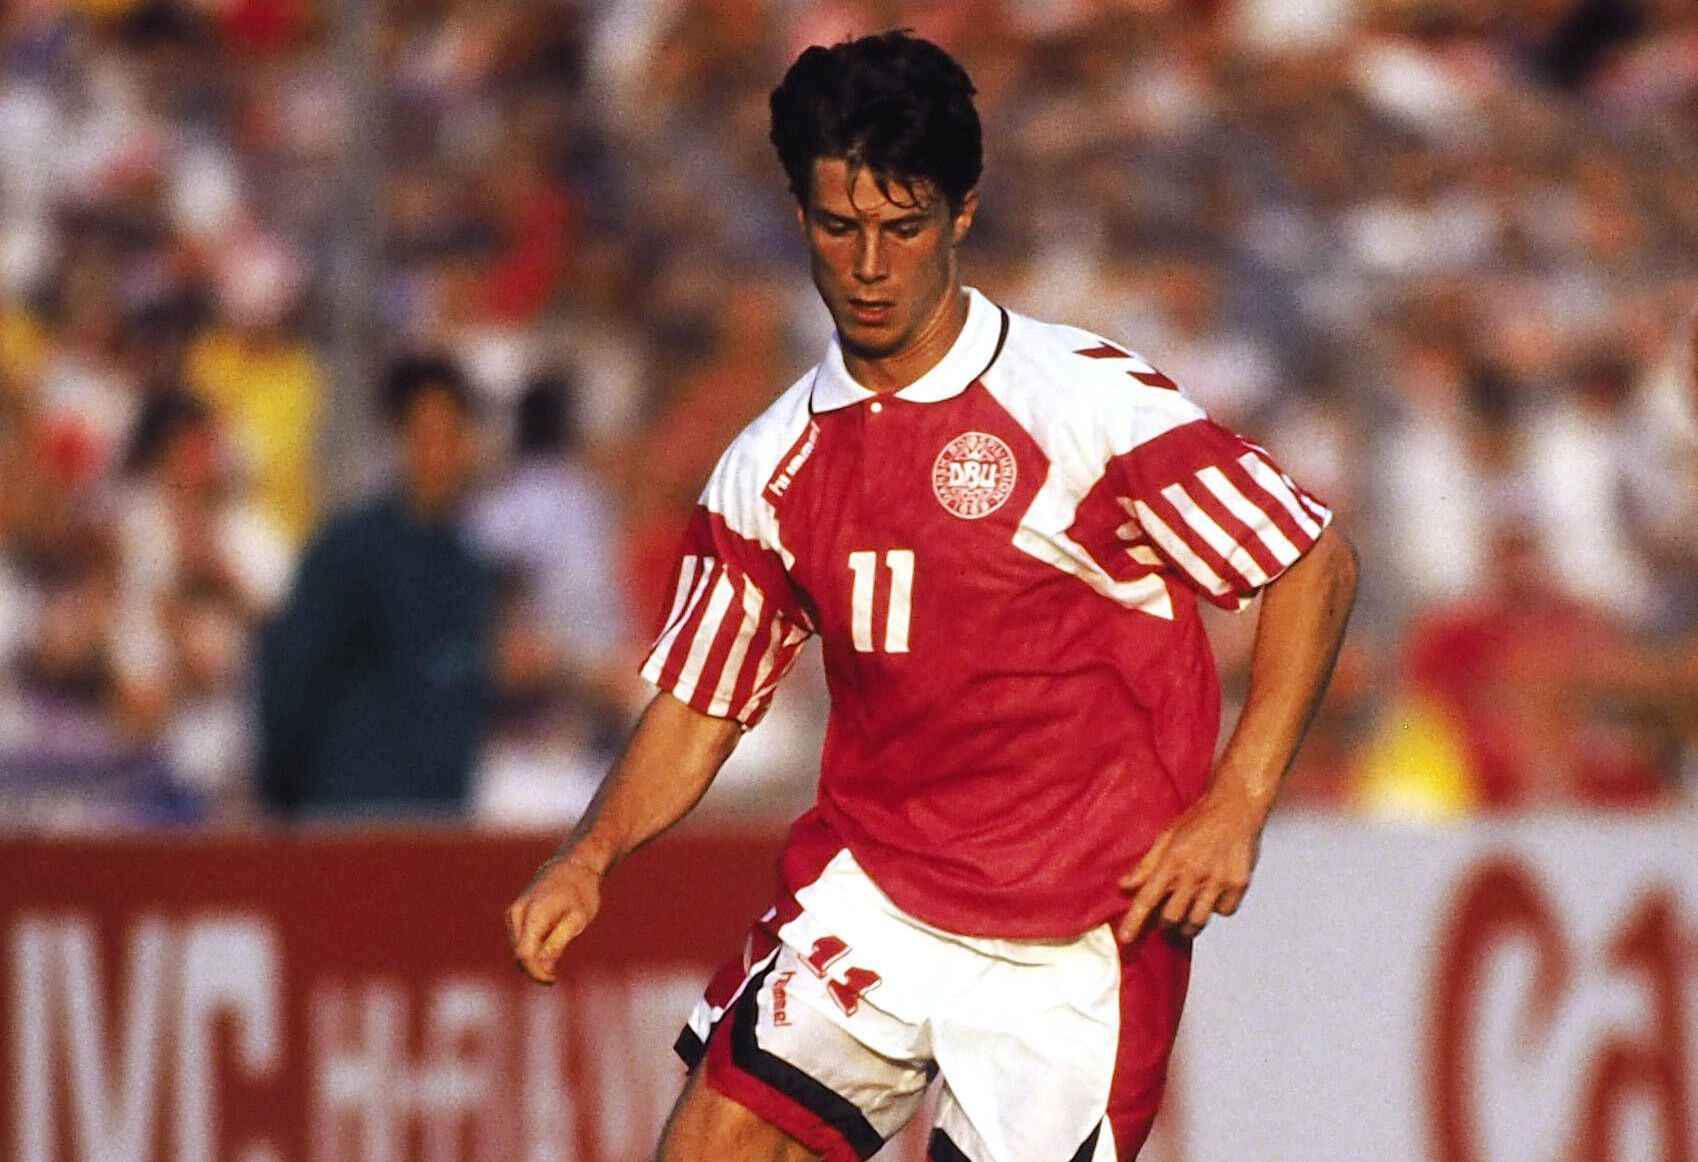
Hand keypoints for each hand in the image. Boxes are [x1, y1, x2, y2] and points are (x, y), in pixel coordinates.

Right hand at [506, 853, 604, 983]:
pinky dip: (530, 949)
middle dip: (534, 969)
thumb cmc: (580, 892)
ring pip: (517, 947)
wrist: (573, 865)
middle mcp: (518, 912)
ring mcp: (514, 912)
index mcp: (534, 913)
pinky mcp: (515, 913)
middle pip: (518, 953)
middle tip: (553, 976)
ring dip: (531, 960)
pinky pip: (519, 939)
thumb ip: (558, 943)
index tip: (552, 980)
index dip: (536, 973)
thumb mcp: (577, 919)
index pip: (525, 954)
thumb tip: (543, 967)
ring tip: (553, 962)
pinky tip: (546, 949)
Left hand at [1116, 785, 1267, 941]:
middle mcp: (1194, 873)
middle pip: (1172, 917)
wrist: (1235, 806)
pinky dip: (1217, 909)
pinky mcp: (1239, 884)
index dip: (1135, 921)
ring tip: (1187, 917)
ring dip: (1189, 925)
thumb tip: (1125, 885)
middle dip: (1166, 924)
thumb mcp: (1167, 837)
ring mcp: (1218, 880)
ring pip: (1198, 921)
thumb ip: (1147, 864)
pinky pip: (1224, 912)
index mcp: (1172, 861)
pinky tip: (1214, 896)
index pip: (1147, 898)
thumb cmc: (1199, 820)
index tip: (1125, 938)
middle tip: (1167, 918)